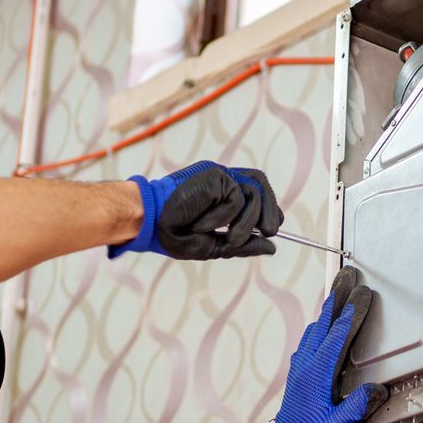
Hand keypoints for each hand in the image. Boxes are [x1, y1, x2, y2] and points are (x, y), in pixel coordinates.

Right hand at [108, 161, 281, 260]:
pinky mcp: (213, 175)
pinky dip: (223, 218)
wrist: (150, 224)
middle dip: (269, 211)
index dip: (269, 207)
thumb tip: (272, 247)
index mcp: (222, 192)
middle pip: (260, 184)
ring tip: (228, 238)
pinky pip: (235, 199)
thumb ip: (242, 244)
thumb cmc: (176, 234)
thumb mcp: (214, 245)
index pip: (255, 190)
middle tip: (268, 233)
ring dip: (246, 223)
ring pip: (253, 194)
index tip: (270, 230)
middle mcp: (222, 180)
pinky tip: (203, 224)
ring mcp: (218, 175)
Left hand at [253, 268, 385, 422]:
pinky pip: (309, 342)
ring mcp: (299, 369)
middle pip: (322, 324)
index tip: (362, 294)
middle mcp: (305, 366)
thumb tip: (378, 389)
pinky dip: (319, 327)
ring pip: (314, 331)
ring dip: (327, 311)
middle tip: (347, 277)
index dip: (350, 313)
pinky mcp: (298, 375)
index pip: (336, 335)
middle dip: (336, 299)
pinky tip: (322, 326)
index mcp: (316, 374)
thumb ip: (357, 406)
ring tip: (337, 294)